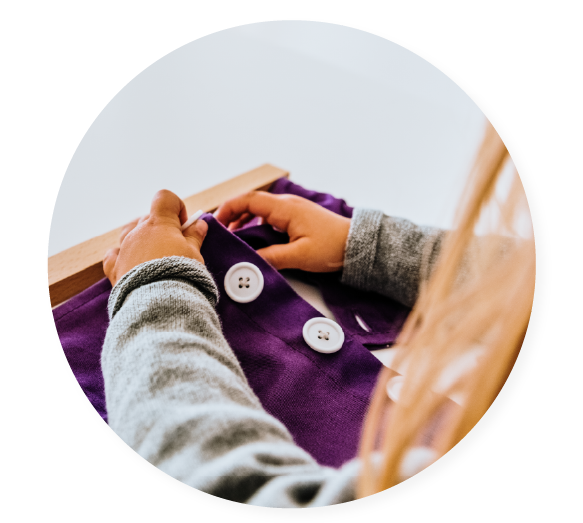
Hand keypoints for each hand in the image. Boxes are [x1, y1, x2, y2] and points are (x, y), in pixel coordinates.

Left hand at [103, 189, 207, 286]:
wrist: (158, 302)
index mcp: (158, 223)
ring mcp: (124, 249)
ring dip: (142, 238)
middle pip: (149, 217)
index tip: (184, 226)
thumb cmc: (179, 274)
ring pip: (130, 232)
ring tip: (154, 255)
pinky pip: (114, 254)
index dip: (176, 208)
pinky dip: (121, 255)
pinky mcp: (115, 268)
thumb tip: (199, 224)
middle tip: (175, 246)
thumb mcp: (194, 254)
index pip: (164, 198)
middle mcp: (138, 232)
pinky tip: (130, 262)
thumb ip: (195, 236)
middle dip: (162, 227)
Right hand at [214, 191, 350, 271]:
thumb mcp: (299, 256)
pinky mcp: (296, 217)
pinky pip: (270, 216)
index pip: (248, 201)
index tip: (216, 222)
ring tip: (234, 237)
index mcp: (285, 208)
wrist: (355, 244)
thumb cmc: (331, 246)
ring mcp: (292, 209)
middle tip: (220, 231)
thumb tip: (248, 260)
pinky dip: (257, 224)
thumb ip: (271, 257)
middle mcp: (286, 204)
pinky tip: (254, 239)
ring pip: (260, 209)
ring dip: (244, 220)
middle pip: (251, 202)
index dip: (228, 209)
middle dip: (232, 214)